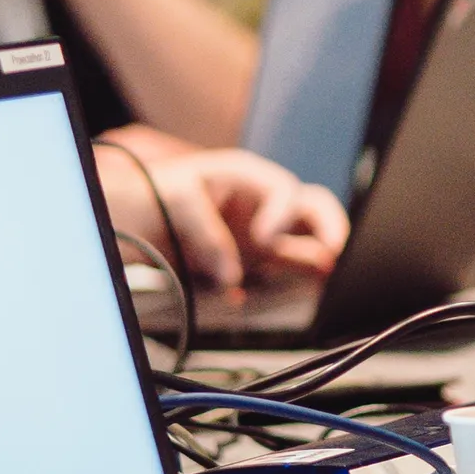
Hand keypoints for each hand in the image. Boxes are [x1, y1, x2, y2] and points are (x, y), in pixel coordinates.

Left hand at [111, 140, 349, 293]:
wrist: (137, 218)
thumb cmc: (156, 194)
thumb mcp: (177, 200)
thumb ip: (205, 233)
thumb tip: (230, 276)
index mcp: (249, 176)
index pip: (284, 190)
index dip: (282, 214)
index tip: (266, 239)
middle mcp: (265, 204)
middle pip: (313, 209)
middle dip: (330, 227)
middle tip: (336, 251)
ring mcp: (265, 234)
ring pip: (309, 241)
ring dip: (324, 258)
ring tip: (337, 278)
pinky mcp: (259, 260)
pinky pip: (288, 270)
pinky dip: (299, 283)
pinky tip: (304, 296)